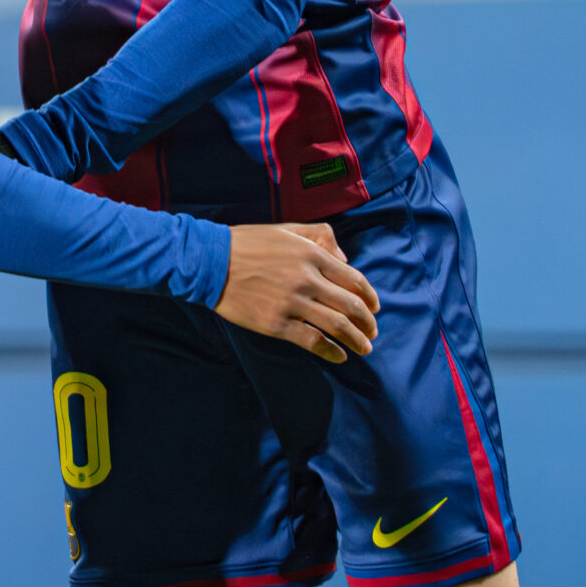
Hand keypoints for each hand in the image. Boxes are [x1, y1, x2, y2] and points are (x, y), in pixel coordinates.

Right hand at [217, 222, 378, 363]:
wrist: (211, 262)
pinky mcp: (276, 324)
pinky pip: (312, 341)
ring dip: (356, 340)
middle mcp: (307, 279)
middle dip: (368, 322)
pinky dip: (331, 351)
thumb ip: (320, 236)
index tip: (375, 308)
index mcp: (312, 254)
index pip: (354, 280)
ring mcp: (292, 303)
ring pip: (337, 326)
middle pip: (350, 306)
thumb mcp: (287, 230)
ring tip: (364, 348)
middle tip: (373, 332)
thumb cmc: (249, 243)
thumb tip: (344, 260)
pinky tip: (340, 356)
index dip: (370, 297)